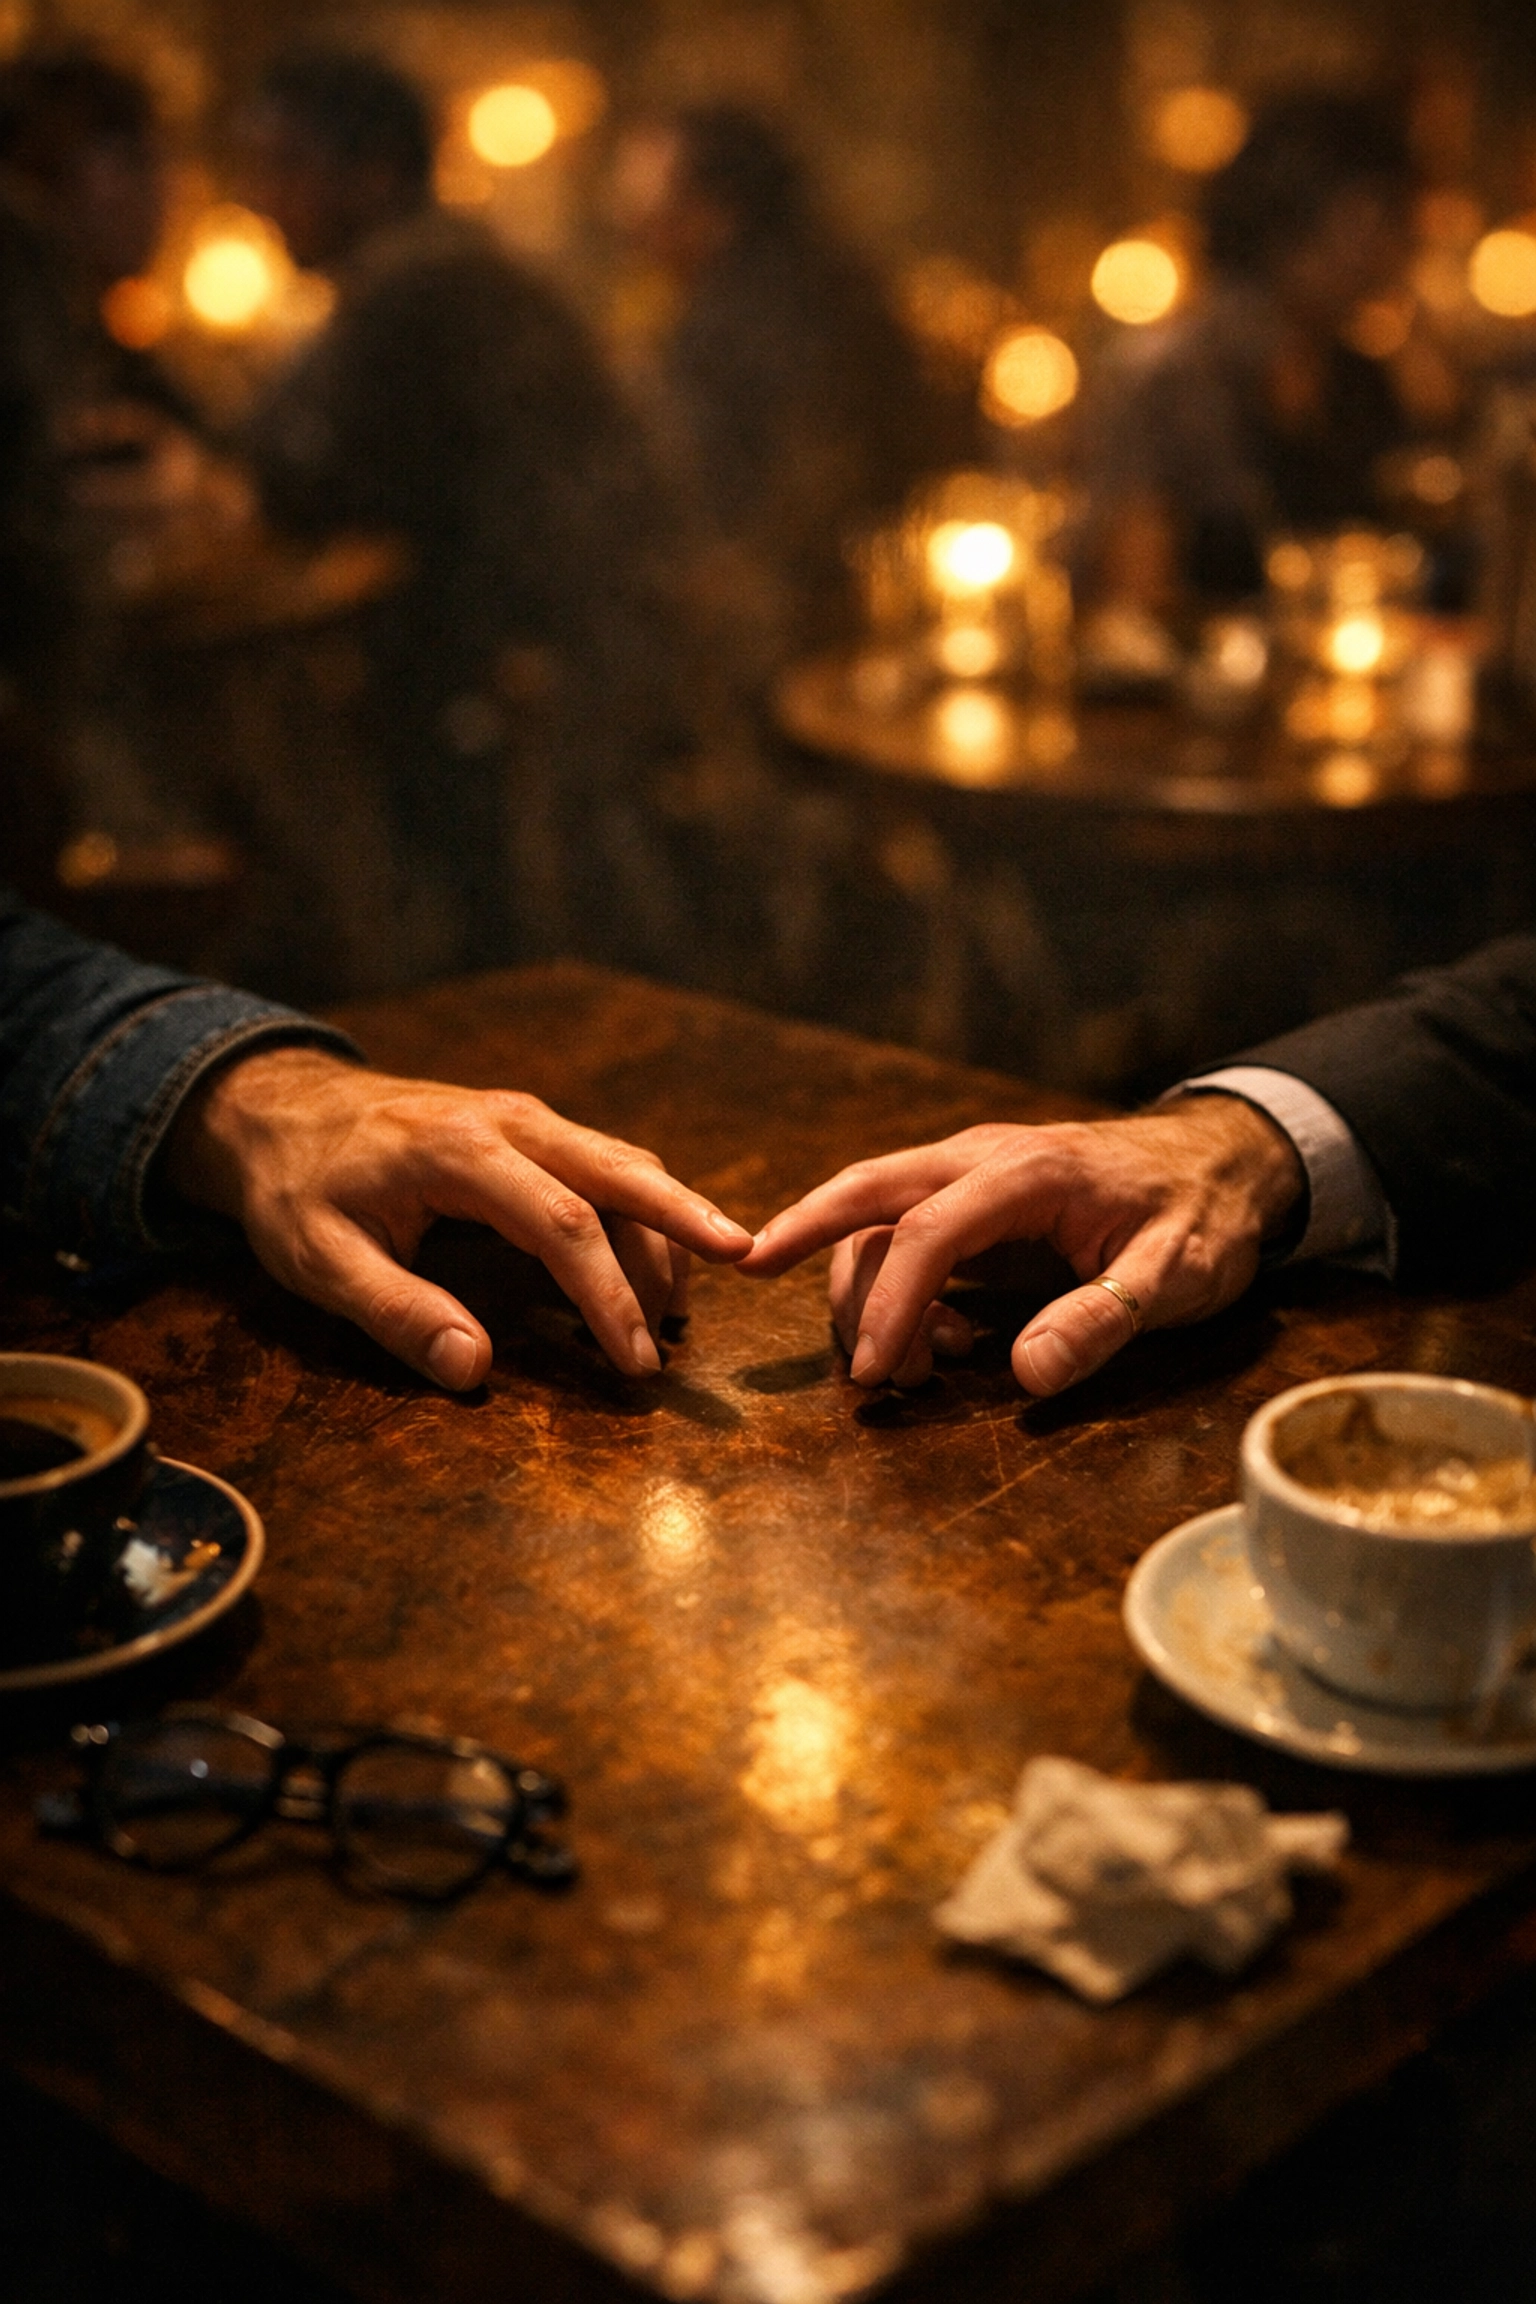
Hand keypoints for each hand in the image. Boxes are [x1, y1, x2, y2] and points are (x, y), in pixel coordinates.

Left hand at [162, 1048, 752, 1387]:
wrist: (276, 1108)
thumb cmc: (296, 1188)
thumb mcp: (320, 1260)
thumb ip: (398, 1312)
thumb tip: (476, 1368)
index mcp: (458, 1151)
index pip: (561, 1224)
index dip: (607, 1297)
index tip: (636, 1363)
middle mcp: (507, 1121)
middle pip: (620, 1168)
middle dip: (686, 1219)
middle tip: (746, 1259)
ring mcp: (522, 1118)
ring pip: (620, 1162)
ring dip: (666, 1222)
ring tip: (691, 1298)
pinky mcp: (527, 1128)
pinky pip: (601, 1163)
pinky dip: (640, 1208)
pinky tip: (651, 1263)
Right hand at [738, 1097, 1304, 1396]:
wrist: (1227, 1164)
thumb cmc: (1201, 1218)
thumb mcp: (1173, 1275)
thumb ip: (1101, 1319)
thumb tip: (1025, 1375)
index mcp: (1026, 1171)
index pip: (929, 1229)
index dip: (891, 1303)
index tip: (873, 1372)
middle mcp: (984, 1159)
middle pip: (869, 1187)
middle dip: (804, 1227)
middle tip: (747, 1271)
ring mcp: (976, 1174)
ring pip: (881, 1216)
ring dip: (868, 1289)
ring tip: (908, 1370)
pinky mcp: (977, 1200)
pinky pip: (908, 1232)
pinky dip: (896, 1287)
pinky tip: (938, 1341)